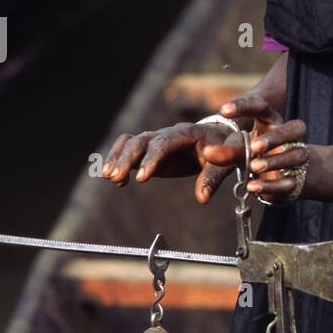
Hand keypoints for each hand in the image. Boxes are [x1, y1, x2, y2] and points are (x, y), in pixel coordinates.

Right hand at [102, 121, 246, 204]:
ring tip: (108, 178)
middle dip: (126, 159)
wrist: (218, 138)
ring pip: (130, 143)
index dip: (151, 159)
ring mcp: (156, 141)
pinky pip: (129, 151)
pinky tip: (117, 181)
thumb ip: (212, 177)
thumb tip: (202, 198)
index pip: (163, 143)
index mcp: (185, 133)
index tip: (141, 178)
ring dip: (116, 158)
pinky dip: (119, 161)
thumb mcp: (225, 161)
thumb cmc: (223, 147)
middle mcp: (166, 134)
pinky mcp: (150, 152)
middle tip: (115, 179)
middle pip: (140, 141)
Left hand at [213, 96, 308, 205]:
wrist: (272, 177)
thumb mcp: (238, 150)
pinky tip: (252, 186)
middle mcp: (288, 138)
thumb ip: (224, 151)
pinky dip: (270, 185)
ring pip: (297, 155)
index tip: (223, 111)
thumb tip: (207, 152)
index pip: (262, 107)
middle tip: (254, 146)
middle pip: (296, 128)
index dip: (244, 107)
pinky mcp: (293, 181)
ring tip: (254, 167)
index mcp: (271, 121)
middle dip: (276, 137)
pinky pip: (288, 182)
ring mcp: (294, 158)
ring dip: (275, 161)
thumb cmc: (253, 154)